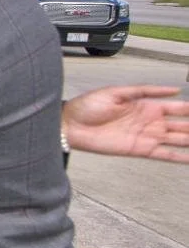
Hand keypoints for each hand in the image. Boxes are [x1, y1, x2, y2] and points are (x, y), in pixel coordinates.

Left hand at [63, 86, 188, 162]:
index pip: (178, 108)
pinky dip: (179, 157)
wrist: (70, 124)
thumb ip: (145, 90)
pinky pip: (164, 154)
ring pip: (178, 140)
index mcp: (147, 106)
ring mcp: (147, 137)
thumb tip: (174, 90)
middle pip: (182, 125)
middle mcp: (151, 122)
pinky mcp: (139, 150)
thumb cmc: (88, 106)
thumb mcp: (116, 92)